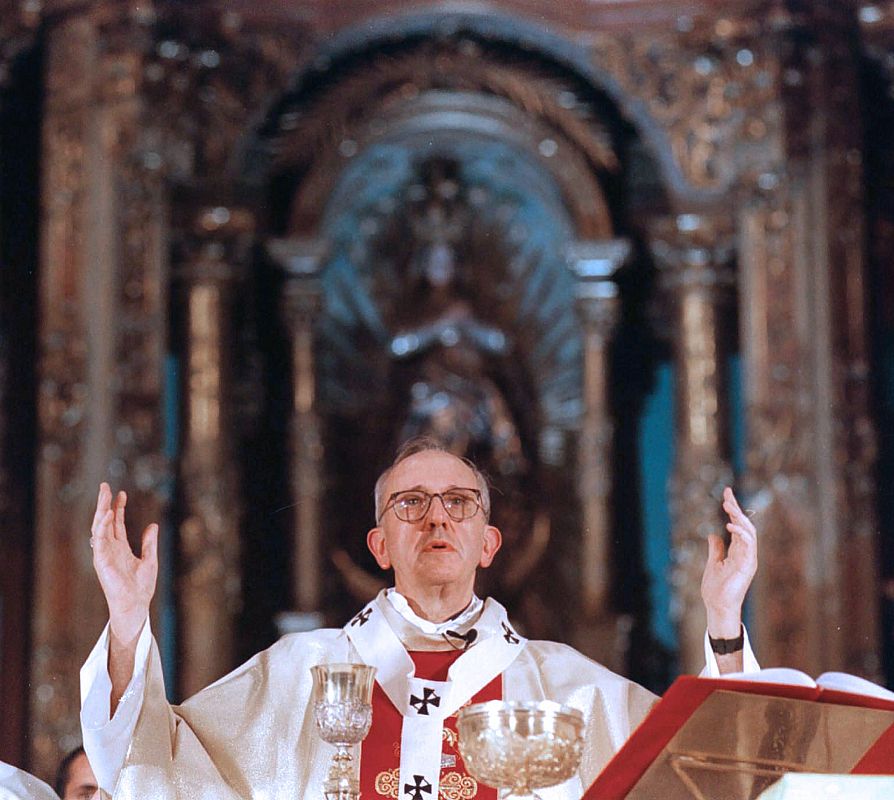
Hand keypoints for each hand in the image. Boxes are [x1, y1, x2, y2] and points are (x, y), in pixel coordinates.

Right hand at [91, 482, 158, 645]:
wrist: (136, 604)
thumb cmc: (141, 587)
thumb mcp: (150, 559)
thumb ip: (149, 542)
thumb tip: (152, 525)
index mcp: (120, 548)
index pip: (116, 524)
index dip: (118, 508)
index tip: (121, 493)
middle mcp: (110, 549)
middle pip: (105, 521)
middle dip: (104, 503)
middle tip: (105, 486)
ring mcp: (104, 553)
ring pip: (99, 527)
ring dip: (101, 510)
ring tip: (104, 494)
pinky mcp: (101, 560)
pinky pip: (99, 539)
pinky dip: (103, 526)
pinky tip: (107, 513)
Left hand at [700, 486, 757, 637]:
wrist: (717, 606)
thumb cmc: (715, 589)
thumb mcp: (713, 563)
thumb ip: (716, 549)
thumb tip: (713, 534)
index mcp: (738, 551)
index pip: (737, 525)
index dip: (733, 509)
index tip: (726, 493)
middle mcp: (746, 553)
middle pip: (744, 524)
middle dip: (736, 508)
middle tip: (727, 494)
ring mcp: (749, 558)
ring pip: (749, 531)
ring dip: (739, 517)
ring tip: (728, 505)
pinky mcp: (748, 565)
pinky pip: (749, 544)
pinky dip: (741, 533)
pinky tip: (730, 524)